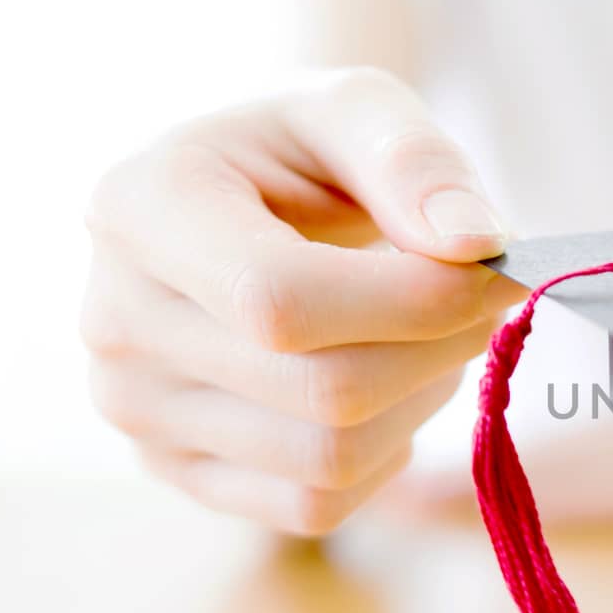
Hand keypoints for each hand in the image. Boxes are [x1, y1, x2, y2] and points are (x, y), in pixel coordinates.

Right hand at [82, 67, 521, 534]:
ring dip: (420, 397)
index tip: (496, 270)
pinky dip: (382, 452)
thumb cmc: (305, 152)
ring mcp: (137, 411)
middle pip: (323, 390)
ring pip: (329, 457)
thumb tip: (475, 243)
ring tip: (425, 332)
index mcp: (141, 209)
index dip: (414, 302)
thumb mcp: (360, 108)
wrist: (245, 205)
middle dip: (439, 346)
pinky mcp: (177, 471)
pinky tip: (382, 384)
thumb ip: (417, 160)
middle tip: (482, 299)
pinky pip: (315, 504)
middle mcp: (116, 320)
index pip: (280, 301)